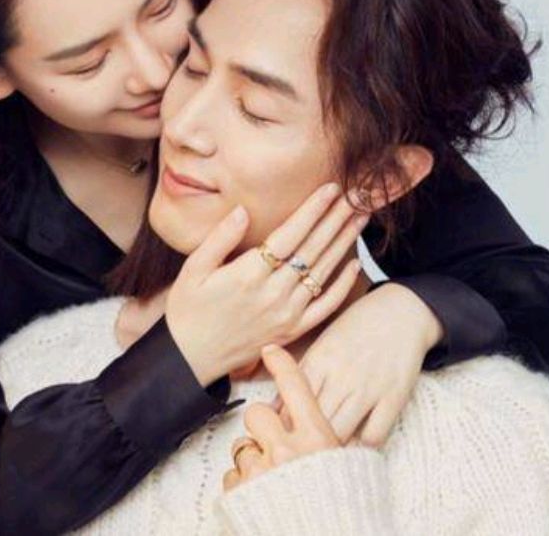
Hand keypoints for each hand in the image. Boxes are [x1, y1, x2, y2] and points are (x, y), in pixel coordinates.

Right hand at [165, 184, 368, 386]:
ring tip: (360, 218)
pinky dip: (343, 285)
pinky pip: (325, 306)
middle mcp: (272, 293)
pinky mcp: (292, 330)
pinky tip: (355, 264)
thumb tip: (242, 210)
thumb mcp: (193, 269)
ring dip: (343, 243)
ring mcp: (286, 313)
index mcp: (248, 274)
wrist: (190, 359)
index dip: (312, 210)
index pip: (290, 234)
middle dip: (335, 218)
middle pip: (312, 248)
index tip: (330, 189)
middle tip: (355, 196)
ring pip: (323, 271)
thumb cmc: (188, 310)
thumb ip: (220, 238)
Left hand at [222, 344, 339, 491]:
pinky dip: (243, 487)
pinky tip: (261, 497)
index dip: (281, 363)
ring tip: (273, 480)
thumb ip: (328, 441)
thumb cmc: (342, 512)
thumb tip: (315, 425)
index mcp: (317, 440)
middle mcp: (287, 452)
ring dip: (253, 460)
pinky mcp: (241, 497)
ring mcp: (261, 474)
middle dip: (262, 424)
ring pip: (241, 447)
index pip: (295, 386)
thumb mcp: (350, 468)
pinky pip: (232, 478)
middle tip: (274, 442)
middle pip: (257, 413)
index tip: (271, 351)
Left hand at [275, 282, 443, 446]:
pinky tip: (353, 447)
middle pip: (311, 422)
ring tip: (321, 456)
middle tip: (296, 454)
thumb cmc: (356, 328)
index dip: (280, 425)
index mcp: (319, 359)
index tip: (277, 436)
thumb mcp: (322, 344)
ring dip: (328, 448)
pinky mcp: (394, 398)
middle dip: (300, 442)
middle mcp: (341, 375)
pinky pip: (373, 436)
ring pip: (339, 433)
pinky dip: (360, 448)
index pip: (289, 402)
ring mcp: (368, 388)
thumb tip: (272, 407)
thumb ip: (299, 374)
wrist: (401, 312)